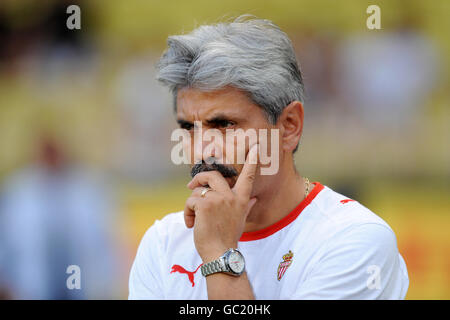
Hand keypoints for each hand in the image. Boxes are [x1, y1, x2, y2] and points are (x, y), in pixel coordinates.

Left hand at [184, 144, 258, 261]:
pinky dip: (187, 213)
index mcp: (241, 199)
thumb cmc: (228, 237)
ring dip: (191, 206)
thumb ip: (246, 206)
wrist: (220, 253)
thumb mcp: (240, 220)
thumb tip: (255, 198)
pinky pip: (190, 201)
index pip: (248, 177)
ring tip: (194, 221)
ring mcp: (218, 199)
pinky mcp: (205, 205)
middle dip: (200, 178)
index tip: (256, 148)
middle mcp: (231, 197)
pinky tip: (191, 224)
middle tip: (190, 185)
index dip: (252, 161)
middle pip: (213, 175)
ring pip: (198, 192)